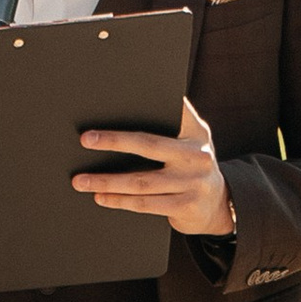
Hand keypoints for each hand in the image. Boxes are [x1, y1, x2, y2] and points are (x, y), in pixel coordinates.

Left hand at [71, 101, 235, 236]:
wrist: (219, 206)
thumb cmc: (193, 166)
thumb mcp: (194, 139)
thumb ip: (177, 119)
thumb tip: (141, 94)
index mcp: (196, 133)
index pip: (172, 112)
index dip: (150, 103)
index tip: (118, 97)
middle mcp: (197, 156)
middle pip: (148, 145)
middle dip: (113, 141)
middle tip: (85, 139)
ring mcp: (192, 183)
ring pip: (140, 182)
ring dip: (106, 182)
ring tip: (81, 180)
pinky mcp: (185, 207)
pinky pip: (145, 204)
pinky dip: (119, 201)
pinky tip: (101, 197)